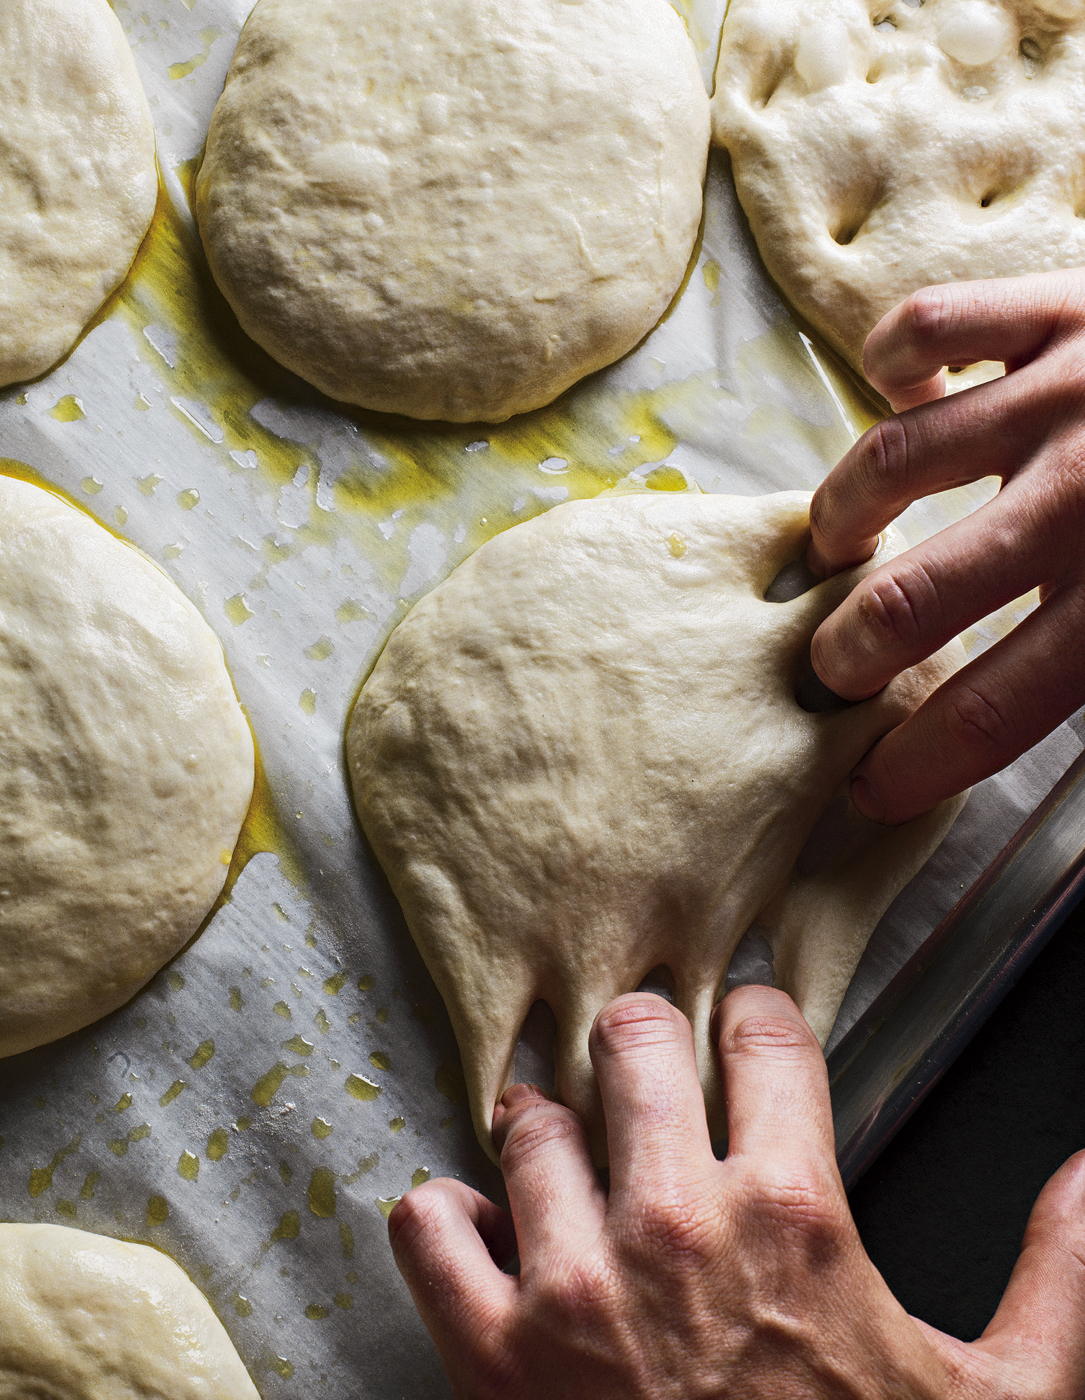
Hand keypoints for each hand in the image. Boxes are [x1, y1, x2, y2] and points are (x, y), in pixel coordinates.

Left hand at [388, 988, 1084, 1398]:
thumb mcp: (1002, 1399)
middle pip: (631, 1036)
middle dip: (640, 1039)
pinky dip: (444, 1219)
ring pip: (530, 1120)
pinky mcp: (496, 1357)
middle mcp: (677, 1225)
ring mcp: (577, 1287)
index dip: (757, 1018)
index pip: (762, 1030)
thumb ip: (1057, 1276)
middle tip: (640, 1067)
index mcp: (794, 1213)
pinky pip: (429, 1228)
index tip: (746, 1033)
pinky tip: (483, 1230)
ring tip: (564, 1151)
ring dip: (545, 1128)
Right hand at [807, 269, 1084, 822]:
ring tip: (838, 544)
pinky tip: (902, 403)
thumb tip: (1042, 734)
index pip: (994, 709)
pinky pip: (925, 329)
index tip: (873, 784)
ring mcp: (1064, 392)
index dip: (916, 763)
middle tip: (834, 668)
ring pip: (891, 462)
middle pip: (913, 600)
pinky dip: (888, 369)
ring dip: (839, 520)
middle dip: (845, 656)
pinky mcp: (1058, 308)